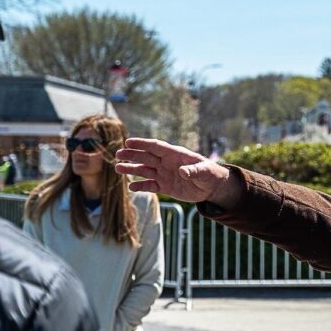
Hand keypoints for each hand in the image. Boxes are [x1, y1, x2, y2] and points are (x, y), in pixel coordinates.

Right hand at [115, 138, 240, 206]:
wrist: (212, 187)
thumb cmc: (210, 174)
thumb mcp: (205, 171)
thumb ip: (194, 171)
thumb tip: (182, 172)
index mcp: (175, 154)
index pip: (156, 146)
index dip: (143, 144)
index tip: (129, 142)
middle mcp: (167, 163)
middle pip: (146, 157)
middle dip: (132, 155)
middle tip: (118, 154)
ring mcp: (164, 174)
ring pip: (144, 171)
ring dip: (132, 170)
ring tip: (118, 168)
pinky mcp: (165, 186)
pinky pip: (150, 186)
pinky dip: (141, 186)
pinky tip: (131, 187)